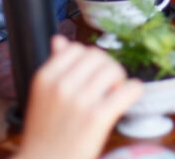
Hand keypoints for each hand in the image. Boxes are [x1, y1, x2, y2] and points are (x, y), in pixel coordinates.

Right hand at [18, 37, 142, 158]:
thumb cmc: (45, 134)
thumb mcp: (41, 97)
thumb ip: (53, 67)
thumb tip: (59, 40)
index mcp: (45, 78)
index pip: (76, 49)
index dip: (89, 60)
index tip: (92, 74)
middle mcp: (61, 86)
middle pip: (98, 56)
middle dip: (107, 67)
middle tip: (108, 85)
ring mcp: (79, 102)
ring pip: (114, 69)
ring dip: (119, 79)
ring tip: (114, 94)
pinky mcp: (97, 118)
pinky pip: (128, 90)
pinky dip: (133, 90)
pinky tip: (129, 97)